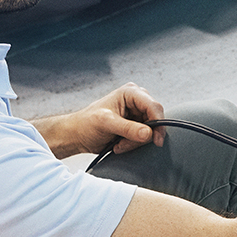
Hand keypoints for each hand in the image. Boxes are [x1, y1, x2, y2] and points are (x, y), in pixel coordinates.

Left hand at [45, 83, 165, 158]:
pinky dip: (134, 143)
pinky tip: (120, 143)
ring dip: (136, 141)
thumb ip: (128, 128)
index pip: (154, 106)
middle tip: (125, 143)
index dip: (158, 123)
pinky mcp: (137, 124)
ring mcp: (137, 112)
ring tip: (119, 143)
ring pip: (151, 130)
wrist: (78, 135)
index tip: (156, 140)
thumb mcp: (106, 124)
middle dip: (142, 135)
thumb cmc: (86, 124)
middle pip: (155, 119)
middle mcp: (137, 100)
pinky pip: (145, 136)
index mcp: (130, 92)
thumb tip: (148, 133)